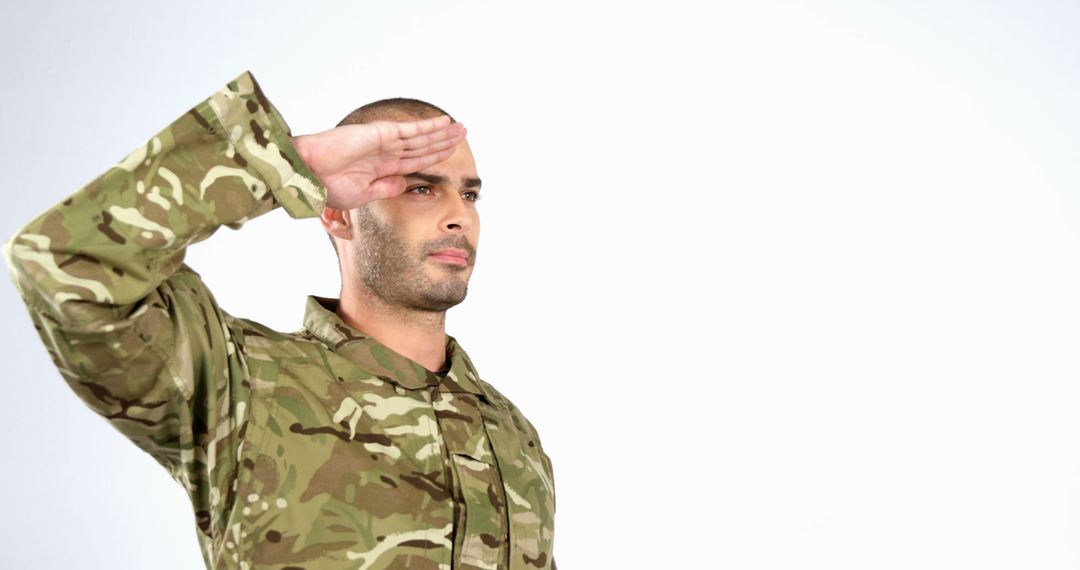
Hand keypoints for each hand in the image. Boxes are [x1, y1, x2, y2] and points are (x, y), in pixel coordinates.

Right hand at [290, 116, 465, 209]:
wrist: (308, 175)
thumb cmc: (327, 187)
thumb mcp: (363, 194)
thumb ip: (386, 187)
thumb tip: (406, 184)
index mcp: (382, 168)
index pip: (416, 161)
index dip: (434, 156)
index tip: (450, 153)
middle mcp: (386, 152)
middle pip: (423, 146)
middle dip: (444, 141)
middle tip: (463, 134)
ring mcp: (384, 141)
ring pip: (421, 137)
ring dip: (442, 132)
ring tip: (460, 128)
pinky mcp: (380, 134)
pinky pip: (410, 130)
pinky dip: (428, 126)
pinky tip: (444, 124)